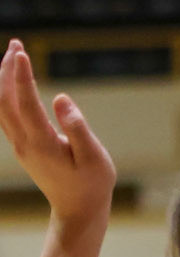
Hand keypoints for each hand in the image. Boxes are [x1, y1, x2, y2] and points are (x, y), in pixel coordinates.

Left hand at [0, 42, 115, 235]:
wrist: (77, 212)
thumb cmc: (92, 184)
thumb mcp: (94, 157)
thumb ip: (77, 127)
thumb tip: (59, 99)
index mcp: (41, 143)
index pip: (25, 103)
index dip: (21, 76)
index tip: (21, 52)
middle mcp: (24, 143)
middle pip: (4, 101)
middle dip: (6, 70)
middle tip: (16, 44)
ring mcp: (21, 146)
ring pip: (1, 107)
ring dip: (3, 80)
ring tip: (13, 55)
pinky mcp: (23, 147)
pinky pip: (6, 114)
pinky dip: (6, 93)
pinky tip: (12, 81)